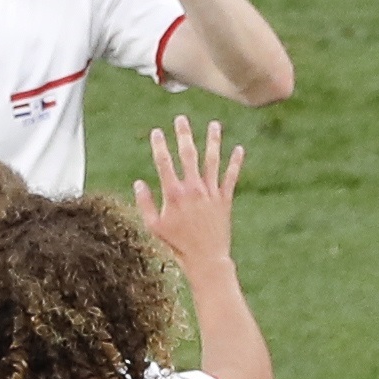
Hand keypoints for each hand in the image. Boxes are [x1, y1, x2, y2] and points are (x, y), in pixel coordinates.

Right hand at [131, 116, 242, 269]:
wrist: (206, 259)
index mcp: (173, 194)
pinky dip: (235, 162)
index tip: (156, 132)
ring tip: (214, 125)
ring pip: (212, 160)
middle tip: (181, 119)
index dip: (159, 145)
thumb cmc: (177, 246)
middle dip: (183, 134)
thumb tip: (138, 183)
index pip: (164, 162)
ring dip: (213, 141)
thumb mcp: (154, 227)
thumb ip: (145, 203)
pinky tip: (239, 149)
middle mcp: (193, 188)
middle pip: (188, 154)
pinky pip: (231, 176)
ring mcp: (210, 192)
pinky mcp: (225, 199)